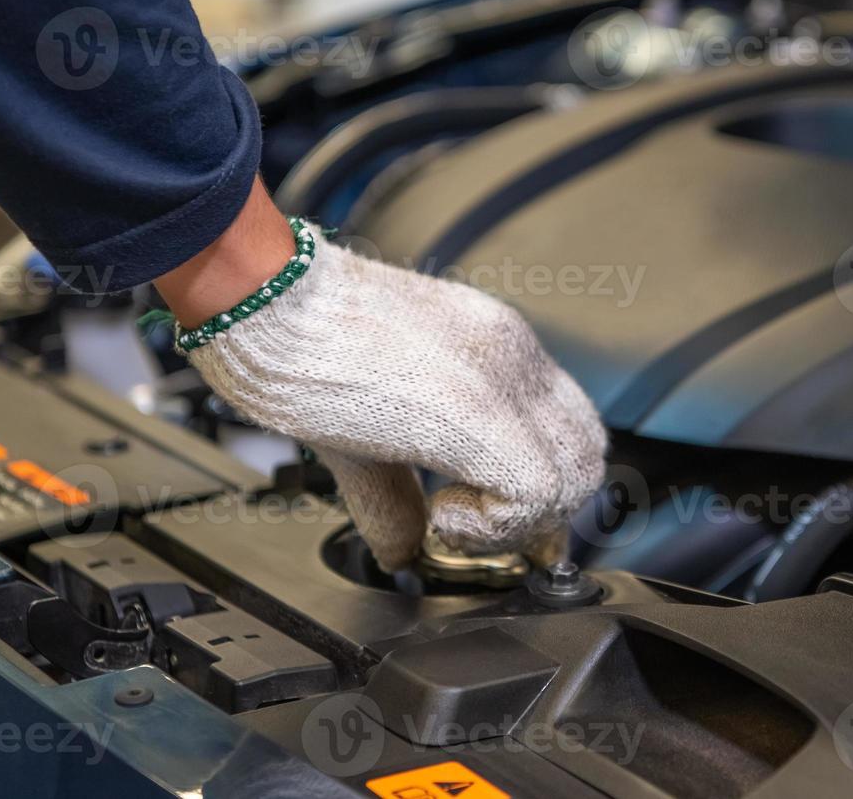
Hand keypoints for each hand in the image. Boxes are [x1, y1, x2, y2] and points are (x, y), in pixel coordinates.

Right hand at [157, 183, 607, 571]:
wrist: (264, 301)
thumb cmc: (298, 343)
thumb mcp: (364, 425)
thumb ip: (397, 493)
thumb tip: (405, 550)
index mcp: (495, 349)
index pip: (570, 427)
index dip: (545, 491)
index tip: (495, 524)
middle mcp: (512, 356)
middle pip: (587, 454)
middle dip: (540, 513)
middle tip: (475, 529)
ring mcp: (502, 376)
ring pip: (573, 477)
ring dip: (516, 523)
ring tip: (447, 517)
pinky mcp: (476, 409)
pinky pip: (535, 490)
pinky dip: (495, 526)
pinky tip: (439, 516)